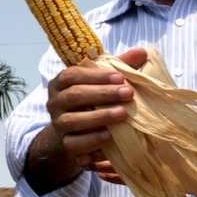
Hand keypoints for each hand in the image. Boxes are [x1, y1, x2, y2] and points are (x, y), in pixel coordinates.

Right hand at [46, 48, 148, 184]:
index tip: (120, 77)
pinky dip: (91, 140)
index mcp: (61, 82)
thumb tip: (142, 52)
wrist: (73, 132)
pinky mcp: (64, 144)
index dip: (95, 75)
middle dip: (102, 94)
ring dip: (98, 117)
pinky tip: (109, 136)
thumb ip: (119, 66)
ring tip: (122, 114)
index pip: (73, 74)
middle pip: (73, 95)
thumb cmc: (91, 100)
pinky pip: (74, 143)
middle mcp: (54, 102)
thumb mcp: (102, 81)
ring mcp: (57, 124)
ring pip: (71, 120)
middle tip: (128, 93)